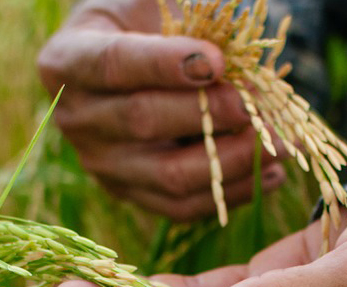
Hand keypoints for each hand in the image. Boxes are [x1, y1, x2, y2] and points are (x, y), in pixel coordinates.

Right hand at [38, 0, 286, 220]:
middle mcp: (76, 118)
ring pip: (168, 175)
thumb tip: (235, 54)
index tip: (218, 60)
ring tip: (279, 143)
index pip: (113, 64)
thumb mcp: (149, 5)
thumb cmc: (142, 26)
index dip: (164, 64)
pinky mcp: (129, 192)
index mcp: (67, 60)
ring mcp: (100, 163)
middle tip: (257, 103)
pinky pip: (181, 206)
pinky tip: (271, 174)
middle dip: (209, 114)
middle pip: (142, 122)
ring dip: (231, 161)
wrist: (122, 67)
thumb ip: (184, 20)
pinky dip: (232, 193)